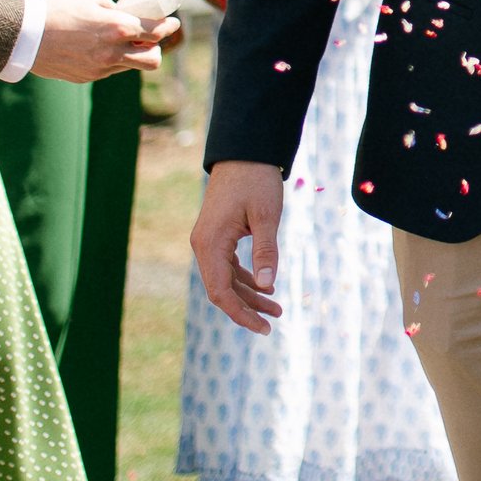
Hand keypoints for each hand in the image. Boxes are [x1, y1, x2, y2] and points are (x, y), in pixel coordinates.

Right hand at [33, 0, 170, 83]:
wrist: (22, 35)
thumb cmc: (54, 8)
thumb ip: (110, 3)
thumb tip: (120, 10)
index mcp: (118, 27)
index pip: (156, 31)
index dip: (168, 26)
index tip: (172, 22)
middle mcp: (113, 52)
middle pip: (152, 59)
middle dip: (155, 48)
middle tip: (148, 37)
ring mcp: (99, 68)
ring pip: (129, 66)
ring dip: (130, 54)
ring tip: (120, 40)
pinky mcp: (86, 77)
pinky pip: (107, 69)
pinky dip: (108, 59)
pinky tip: (95, 47)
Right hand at [193, 161, 285, 330]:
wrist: (244, 152)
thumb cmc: (256, 180)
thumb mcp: (266, 215)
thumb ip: (266, 251)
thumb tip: (268, 285)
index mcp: (210, 243)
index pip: (220, 291)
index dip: (240, 313)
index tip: (263, 327)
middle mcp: (203, 245)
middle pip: (222, 289)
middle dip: (247, 308)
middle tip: (275, 320)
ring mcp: (208, 241)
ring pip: (226, 279)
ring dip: (249, 294)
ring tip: (277, 308)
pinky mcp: (217, 236)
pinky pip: (228, 266)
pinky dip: (246, 278)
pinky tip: (265, 286)